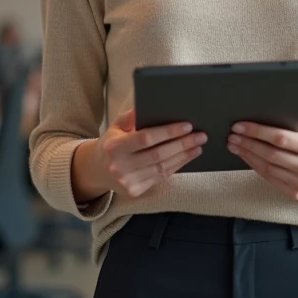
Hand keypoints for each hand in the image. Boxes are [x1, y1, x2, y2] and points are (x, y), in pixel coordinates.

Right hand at [87, 110, 206, 199]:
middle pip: (158, 154)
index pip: (146, 138)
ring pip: (162, 167)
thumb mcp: (116, 125)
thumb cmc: (112, 142)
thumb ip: (132, 116)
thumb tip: (152, 106)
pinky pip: (161, 177)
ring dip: (184, 156)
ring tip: (198, 145)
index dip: (168, 132)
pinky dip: (177, 166)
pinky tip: (188, 156)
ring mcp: (127, 181)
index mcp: (114, 147)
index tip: (187, 126)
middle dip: (182, 144)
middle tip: (201, 135)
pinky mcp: (135, 191)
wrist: (97, 170)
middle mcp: (119, 166)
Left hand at [228, 111, 297, 200]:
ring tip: (234, 145)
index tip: (239, 126)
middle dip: (248, 143)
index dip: (257, 132)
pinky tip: (246, 156)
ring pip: (267, 168)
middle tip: (232, 135)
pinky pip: (269, 179)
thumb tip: (297, 116)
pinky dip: (255, 166)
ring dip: (247, 155)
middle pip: (270, 154)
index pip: (280, 138)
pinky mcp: (295, 193)